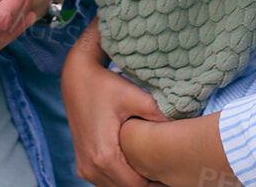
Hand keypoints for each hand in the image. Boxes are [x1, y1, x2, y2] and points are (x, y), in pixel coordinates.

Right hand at [65, 21, 165, 186]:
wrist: (76, 79)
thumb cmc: (104, 86)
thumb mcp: (134, 96)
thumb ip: (158, 114)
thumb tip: (180, 129)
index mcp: (104, 155)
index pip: (137, 186)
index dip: (157, 184)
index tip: (172, 174)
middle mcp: (91, 166)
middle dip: (147, 184)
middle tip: (167, 172)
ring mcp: (84, 167)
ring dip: (133, 182)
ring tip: (154, 169)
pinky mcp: (83, 164)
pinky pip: (105, 181)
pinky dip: (121, 178)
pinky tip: (137, 166)